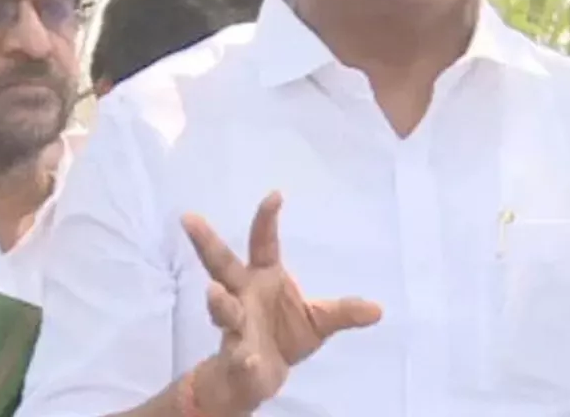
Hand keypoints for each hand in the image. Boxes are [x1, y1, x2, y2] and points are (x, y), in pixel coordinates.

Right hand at [181, 192, 381, 414]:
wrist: (260, 376)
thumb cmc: (285, 335)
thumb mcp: (319, 321)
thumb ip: (344, 313)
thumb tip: (379, 310)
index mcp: (262, 277)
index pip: (263, 242)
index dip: (266, 219)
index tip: (275, 194)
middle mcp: (242, 294)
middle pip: (221, 264)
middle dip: (206, 242)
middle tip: (190, 218)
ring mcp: (235, 325)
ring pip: (223, 309)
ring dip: (219, 303)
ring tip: (214, 293)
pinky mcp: (236, 357)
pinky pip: (238, 357)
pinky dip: (243, 358)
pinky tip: (248, 358)